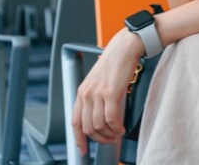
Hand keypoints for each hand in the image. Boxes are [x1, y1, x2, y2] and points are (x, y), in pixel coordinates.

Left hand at [71, 30, 145, 154]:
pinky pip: (111, 119)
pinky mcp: (110, 93)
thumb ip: (95, 98)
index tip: (83, 150)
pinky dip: (116, 128)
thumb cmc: (115, 64)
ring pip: (99, 125)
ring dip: (109, 134)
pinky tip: (121, 128)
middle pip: (87, 127)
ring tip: (117, 133)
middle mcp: (86, 94)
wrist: (124, 48)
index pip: (75, 122)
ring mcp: (97, 94)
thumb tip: (99, 117)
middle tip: (109, 141)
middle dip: (99, 139)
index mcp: (81, 92)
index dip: (78, 139)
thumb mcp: (98, 82)